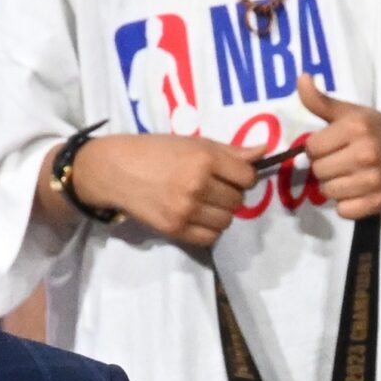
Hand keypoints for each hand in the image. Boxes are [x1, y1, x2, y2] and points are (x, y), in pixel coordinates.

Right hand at [71, 133, 256, 247]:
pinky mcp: (176, 229)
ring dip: (220, 213)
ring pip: (226, 221)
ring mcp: (187, 210)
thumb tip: (264, 150)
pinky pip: (210, 237)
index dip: (243, 177)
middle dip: (230, 194)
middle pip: (238, 200)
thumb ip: (230, 151)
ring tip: (203, 202)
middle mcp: (198, 185)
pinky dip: (209, 229)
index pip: (247, 177)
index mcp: (204, 159)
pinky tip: (197, 217)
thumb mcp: (192, 143)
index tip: (230, 175)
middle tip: (212, 188)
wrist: (116, 170)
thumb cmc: (156, 151)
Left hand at [297, 74, 380, 219]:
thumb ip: (322, 100)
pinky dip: (347, 204)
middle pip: (318, 171)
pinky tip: (359, 191)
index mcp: (356, 127)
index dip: (317, 147)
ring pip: (328, 192)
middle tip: (342, 162)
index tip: (332, 146)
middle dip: (325, 167)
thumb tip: (301, 78)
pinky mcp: (378, 202)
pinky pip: (343, 211)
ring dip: (334, 186)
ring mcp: (373, 180)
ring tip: (350, 176)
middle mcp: (365, 153)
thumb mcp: (354, 112)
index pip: (311, 147)